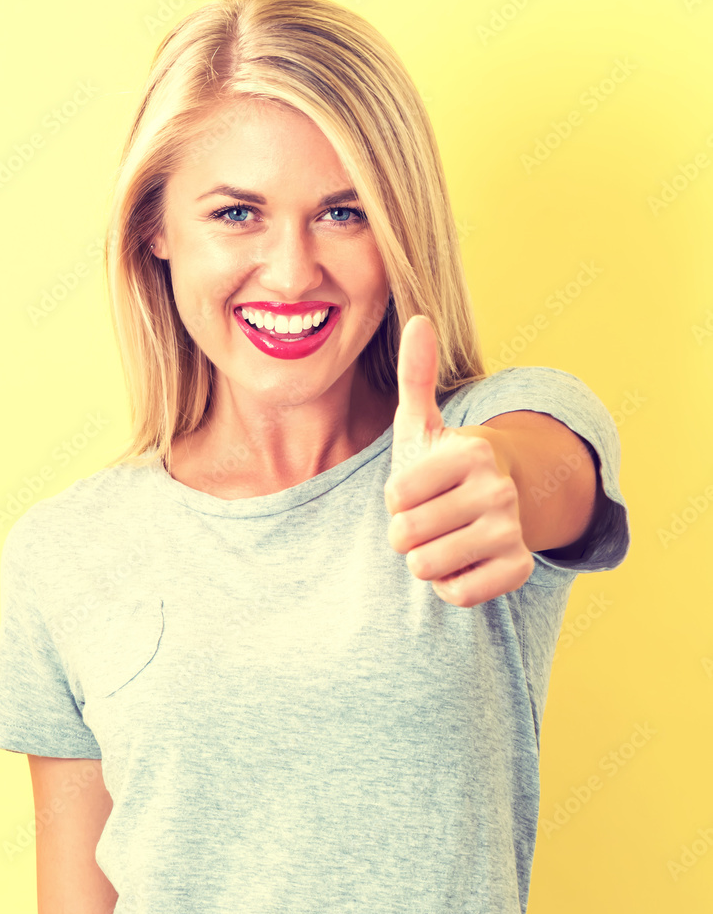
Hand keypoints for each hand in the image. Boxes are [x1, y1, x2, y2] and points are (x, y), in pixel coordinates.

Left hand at [383, 316, 534, 606]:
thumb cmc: (443, 466)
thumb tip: (419, 318)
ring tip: (444, 537)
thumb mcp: (422, 423)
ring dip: (424, 560)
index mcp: (470, 452)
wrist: (494, 502)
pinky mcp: (519, 569)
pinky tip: (463, 561)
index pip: (395, 498)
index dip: (395, 500)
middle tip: (429, 518)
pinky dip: (450, 585)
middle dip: (405, 533)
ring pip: (427, 567)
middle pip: (406, 536)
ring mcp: (512, 530)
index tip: (417, 489)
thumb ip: (415, 376)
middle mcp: (498, 489)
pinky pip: (457, 594)